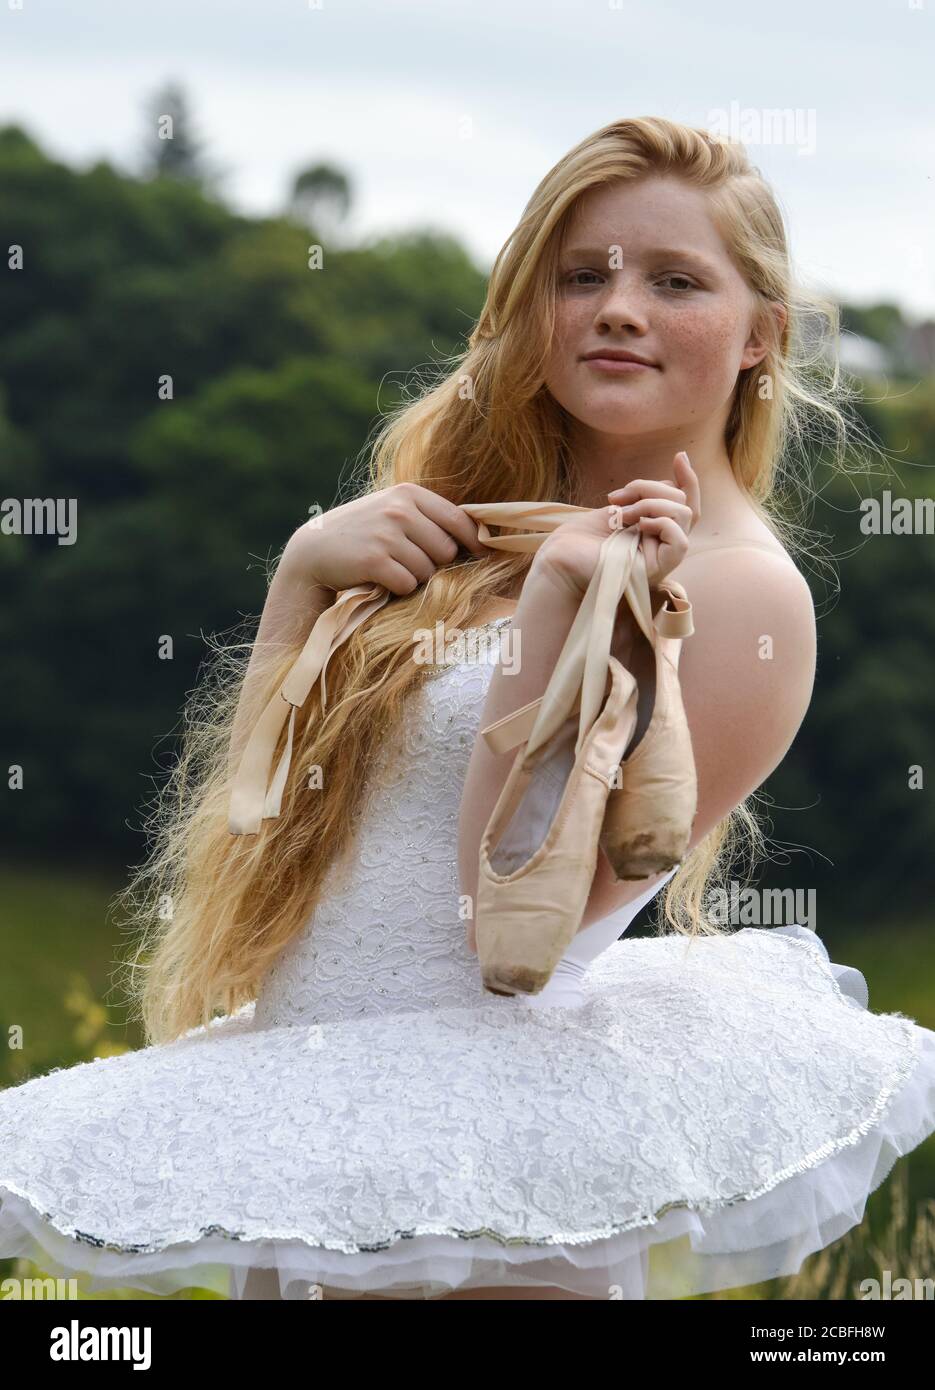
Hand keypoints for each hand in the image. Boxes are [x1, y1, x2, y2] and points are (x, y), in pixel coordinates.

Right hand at [282, 483, 493, 594]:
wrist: (314, 550)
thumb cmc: (363, 533)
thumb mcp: (393, 511)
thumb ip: (428, 517)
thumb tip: (480, 534)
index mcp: (408, 494)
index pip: (459, 519)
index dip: (475, 541)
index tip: (483, 554)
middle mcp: (399, 510)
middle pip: (446, 550)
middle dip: (434, 563)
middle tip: (409, 562)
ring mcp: (386, 534)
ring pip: (428, 570)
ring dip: (414, 577)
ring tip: (391, 568)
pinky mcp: (374, 560)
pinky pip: (408, 584)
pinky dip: (398, 588)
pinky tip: (381, 579)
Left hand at [534, 451, 699, 597]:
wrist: (558, 561)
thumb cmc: (579, 539)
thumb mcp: (616, 507)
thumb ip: (645, 497)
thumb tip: (673, 474)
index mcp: (653, 532)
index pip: (684, 505)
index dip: (688, 479)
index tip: (680, 456)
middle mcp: (661, 545)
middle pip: (683, 503)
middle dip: (651, 488)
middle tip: (616, 498)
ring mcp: (661, 559)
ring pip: (683, 515)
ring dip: (650, 503)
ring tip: (621, 515)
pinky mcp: (657, 570)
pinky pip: (680, 541)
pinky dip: (661, 523)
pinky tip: (637, 526)